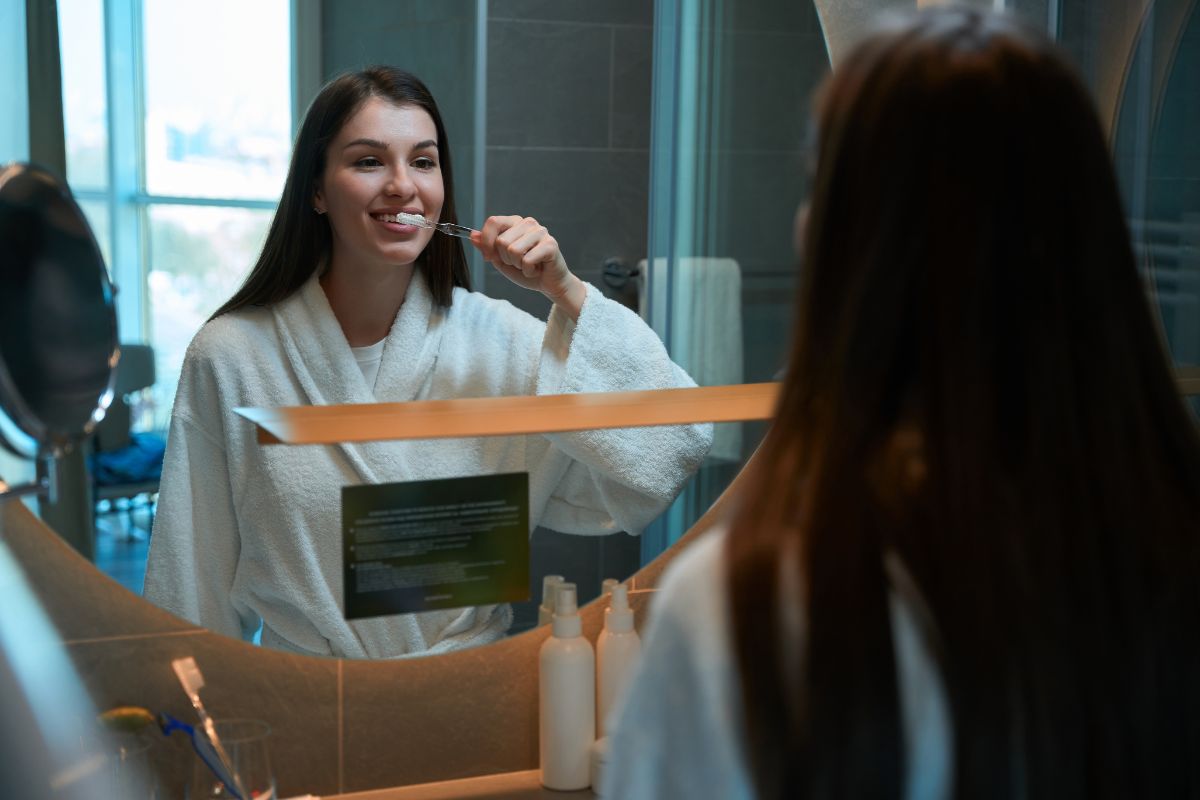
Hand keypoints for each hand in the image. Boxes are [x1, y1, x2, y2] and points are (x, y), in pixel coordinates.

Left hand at [470, 215, 586, 318]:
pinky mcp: (550, 245)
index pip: (493, 222)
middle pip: (501, 241)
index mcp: (515, 222)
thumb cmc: (526, 270)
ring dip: (517, 265)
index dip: (486, 242)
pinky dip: (528, 271)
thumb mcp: (501, 260)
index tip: (489, 257)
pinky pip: (527, 260)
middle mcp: (528, 223)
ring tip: (528, 266)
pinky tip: (536, 269)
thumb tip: (473, 235)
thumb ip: (487, 248)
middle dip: (505, 259)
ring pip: (513, 250)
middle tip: (518, 263)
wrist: (549, 284)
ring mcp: (540, 232)